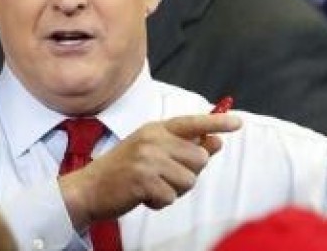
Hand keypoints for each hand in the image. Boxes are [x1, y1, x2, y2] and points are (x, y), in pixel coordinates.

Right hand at [58, 114, 241, 227]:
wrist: (89, 189)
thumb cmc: (123, 171)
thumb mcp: (151, 152)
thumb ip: (183, 147)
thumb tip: (215, 142)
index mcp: (155, 129)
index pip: (192, 123)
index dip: (216, 123)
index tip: (238, 123)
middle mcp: (152, 140)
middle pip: (199, 158)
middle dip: (189, 173)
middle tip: (165, 177)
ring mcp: (147, 159)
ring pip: (189, 180)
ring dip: (175, 190)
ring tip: (153, 187)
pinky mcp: (143, 180)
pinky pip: (172, 197)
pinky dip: (161, 203)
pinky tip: (145, 197)